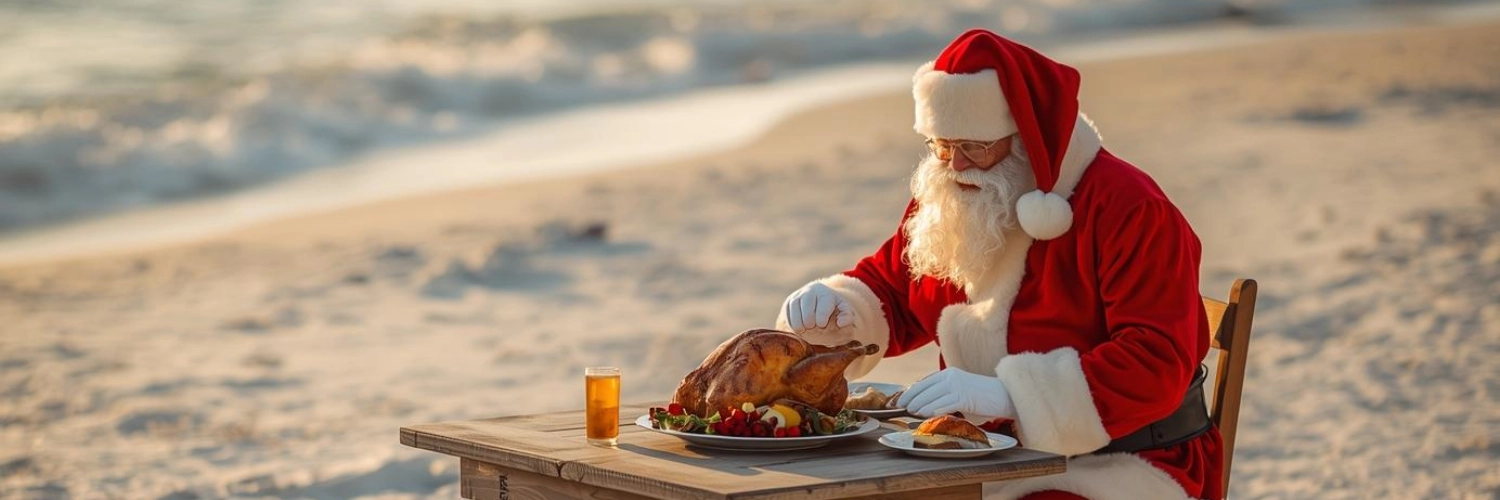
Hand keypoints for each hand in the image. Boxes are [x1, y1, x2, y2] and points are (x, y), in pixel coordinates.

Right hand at [781, 281, 854, 331]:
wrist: (821, 302)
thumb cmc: (834, 310)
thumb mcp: (844, 311)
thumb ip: (847, 317)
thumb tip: (841, 323)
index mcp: (826, 293)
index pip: (823, 304)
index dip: (822, 317)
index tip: (822, 324)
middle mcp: (810, 291)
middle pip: (807, 306)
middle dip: (809, 320)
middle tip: (812, 327)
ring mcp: (798, 295)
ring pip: (794, 308)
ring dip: (798, 322)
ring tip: (803, 329)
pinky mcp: (789, 302)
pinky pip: (787, 312)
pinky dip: (791, 322)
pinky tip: (797, 328)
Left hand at [897, 368, 1015, 419]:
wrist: (1003, 396)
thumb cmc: (980, 399)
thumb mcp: (958, 394)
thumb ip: (943, 397)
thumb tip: (923, 408)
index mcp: (947, 374)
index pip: (922, 383)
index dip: (909, 392)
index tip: (898, 401)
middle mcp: (950, 376)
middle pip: (924, 388)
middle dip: (910, 399)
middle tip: (900, 409)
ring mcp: (957, 385)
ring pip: (932, 396)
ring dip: (919, 405)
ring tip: (911, 413)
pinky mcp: (965, 395)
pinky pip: (945, 403)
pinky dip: (933, 409)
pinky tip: (925, 415)